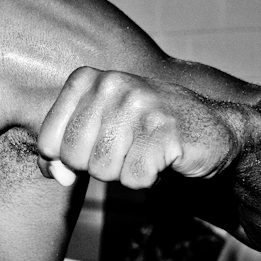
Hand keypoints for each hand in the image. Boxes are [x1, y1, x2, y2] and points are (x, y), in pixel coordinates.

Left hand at [37, 66, 239, 187]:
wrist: (212, 129)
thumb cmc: (144, 130)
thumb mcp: (96, 130)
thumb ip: (63, 151)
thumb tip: (56, 175)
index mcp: (86, 80)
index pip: (48, 140)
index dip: (66, 159)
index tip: (91, 151)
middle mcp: (110, 85)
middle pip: (74, 156)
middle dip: (97, 167)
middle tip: (124, 151)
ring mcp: (138, 104)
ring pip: (102, 169)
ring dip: (123, 173)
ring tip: (142, 152)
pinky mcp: (164, 130)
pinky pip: (134, 178)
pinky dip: (147, 180)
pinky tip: (161, 159)